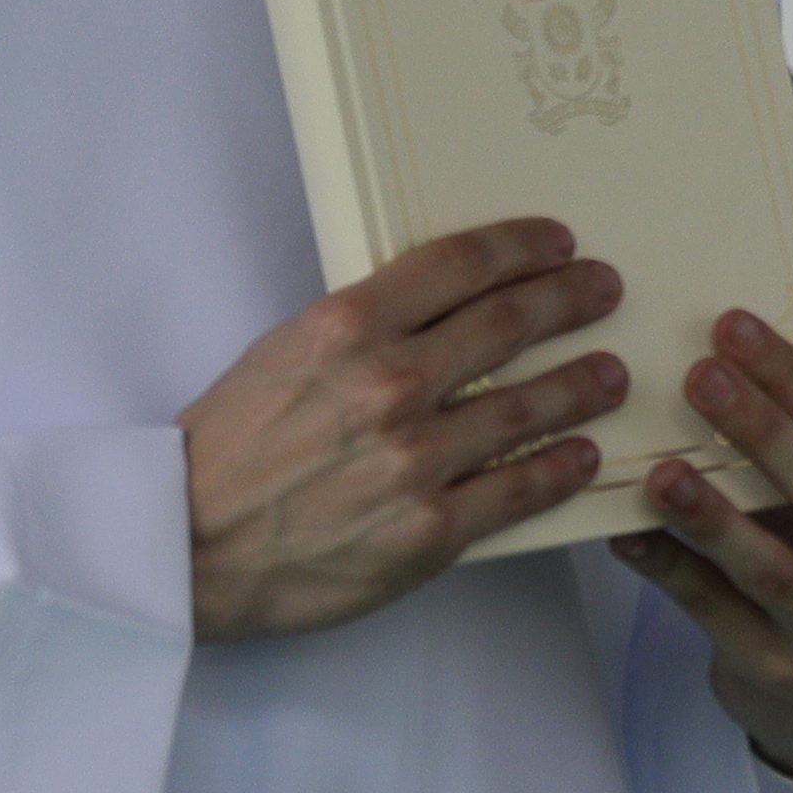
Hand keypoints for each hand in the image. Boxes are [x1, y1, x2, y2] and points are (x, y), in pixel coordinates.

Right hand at [177, 218, 628, 641]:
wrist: (181, 550)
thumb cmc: (229, 448)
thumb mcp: (285, 354)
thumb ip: (364, 327)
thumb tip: (445, 303)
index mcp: (345, 328)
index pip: (460, 265)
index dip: (523, 247)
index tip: (560, 242)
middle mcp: (387, 386)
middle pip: (510, 324)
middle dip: (571, 299)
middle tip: (605, 289)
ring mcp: (413, 460)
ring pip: (529, 407)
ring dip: (583, 384)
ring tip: (611, 373)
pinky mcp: (429, 531)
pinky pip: (519, 490)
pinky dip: (562, 468)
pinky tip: (585, 453)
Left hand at [611, 310, 792, 777]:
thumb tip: (734, 368)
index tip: (736, 329)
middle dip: (764, 429)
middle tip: (702, 376)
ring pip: (775, 566)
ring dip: (714, 512)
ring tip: (661, 469)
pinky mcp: (782, 674)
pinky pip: (717, 614)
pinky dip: (671, 569)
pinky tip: (628, 534)